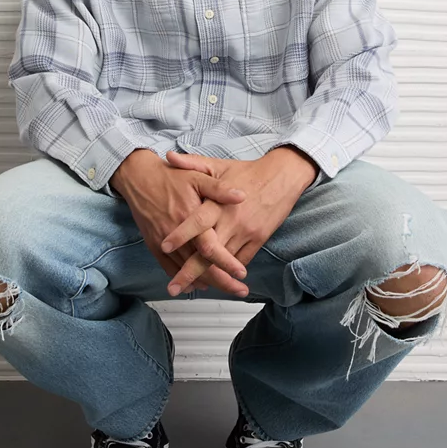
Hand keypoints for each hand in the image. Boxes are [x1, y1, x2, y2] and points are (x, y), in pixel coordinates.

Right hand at [113, 150, 251, 295]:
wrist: (139, 178)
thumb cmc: (170, 177)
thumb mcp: (197, 177)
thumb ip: (219, 189)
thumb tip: (242, 196)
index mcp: (190, 218)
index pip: (211, 248)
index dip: (227, 263)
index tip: (242, 273)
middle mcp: (176, 235)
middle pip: (201, 266)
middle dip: (222, 281)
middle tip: (240, 290)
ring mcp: (163, 242)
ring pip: (187, 270)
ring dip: (207, 282)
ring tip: (226, 289)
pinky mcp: (154, 245)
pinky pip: (170, 268)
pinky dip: (184, 278)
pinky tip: (198, 284)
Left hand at [160, 151, 307, 295]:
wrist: (282, 177)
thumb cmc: (247, 171)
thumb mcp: (218, 165)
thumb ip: (191, 163)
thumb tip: (168, 156)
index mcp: (219, 202)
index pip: (197, 221)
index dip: (181, 234)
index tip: (164, 246)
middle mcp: (232, 220)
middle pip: (208, 252)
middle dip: (190, 272)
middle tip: (173, 288)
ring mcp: (246, 233)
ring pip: (224, 262)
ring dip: (208, 278)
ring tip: (190, 291)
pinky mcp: (258, 240)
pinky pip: (241, 261)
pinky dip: (227, 272)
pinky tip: (215, 282)